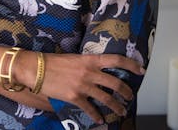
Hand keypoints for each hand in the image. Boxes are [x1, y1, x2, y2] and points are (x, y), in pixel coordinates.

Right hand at [21, 52, 144, 123]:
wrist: (36, 69)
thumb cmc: (52, 62)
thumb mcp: (73, 58)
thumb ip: (87, 64)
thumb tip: (97, 71)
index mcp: (90, 60)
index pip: (116, 60)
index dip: (131, 65)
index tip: (141, 70)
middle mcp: (90, 72)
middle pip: (116, 83)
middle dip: (127, 91)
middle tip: (130, 96)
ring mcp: (83, 86)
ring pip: (107, 98)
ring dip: (117, 106)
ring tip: (121, 111)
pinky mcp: (75, 97)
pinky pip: (91, 109)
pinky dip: (97, 116)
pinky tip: (100, 120)